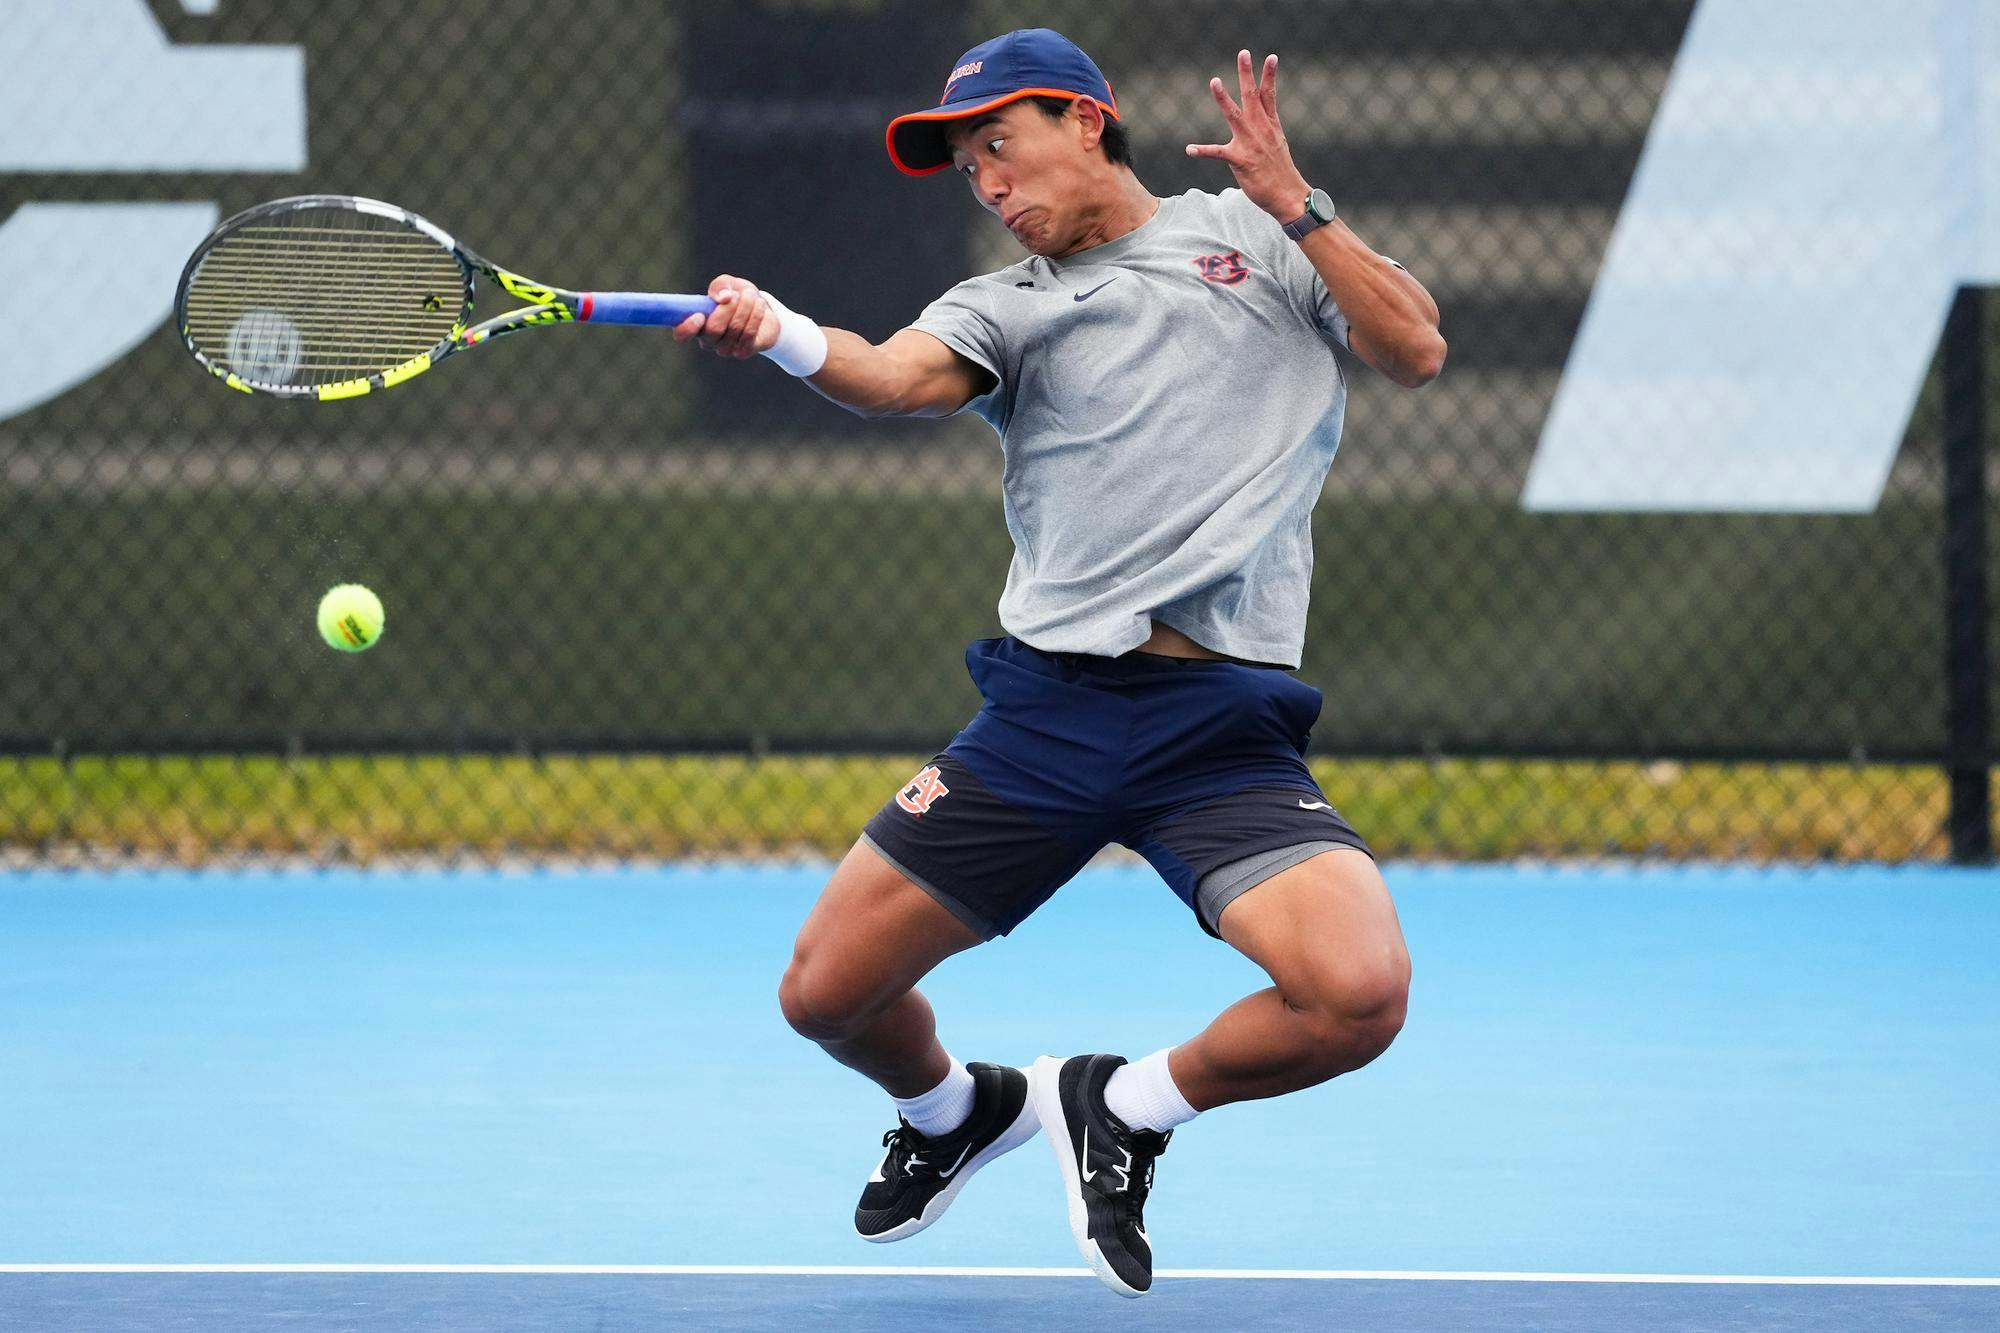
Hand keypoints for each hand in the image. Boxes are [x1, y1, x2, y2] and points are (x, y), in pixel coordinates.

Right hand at [672, 274, 777, 357]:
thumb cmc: (737, 296)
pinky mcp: (743, 352)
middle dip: (728, 308)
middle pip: (713, 329)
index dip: (687, 328)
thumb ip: (720, 286)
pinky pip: (749, 334)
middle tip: (736, 295)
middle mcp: (708, 341)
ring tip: (750, 295)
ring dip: (745, 307)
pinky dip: (755, 315)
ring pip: (734, 329)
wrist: (761, 308)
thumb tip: (723, 298)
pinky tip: (758, 304)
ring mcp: (725, 349)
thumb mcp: (727, 284)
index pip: (681, 334)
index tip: (699, 315)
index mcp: (696, 324)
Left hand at [1185, 50, 1311, 221]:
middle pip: (1252, 96)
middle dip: (1247, 73)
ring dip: (1223, 98)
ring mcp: (1250, 143)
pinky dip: (1203, 151)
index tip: (1271, 57)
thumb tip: (1262, 121)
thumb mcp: (1277, 144)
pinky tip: (1190, 149)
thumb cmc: (1281, 172)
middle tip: (1243, 53)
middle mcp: (1261, 129)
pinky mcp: (1240, 160)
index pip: (1269, 95)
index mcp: (1270, 125)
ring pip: (1234, 115)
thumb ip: (1267, 129)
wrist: (1287, 195)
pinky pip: (1217, 153)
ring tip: (1214, 81)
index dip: (1270, 75)